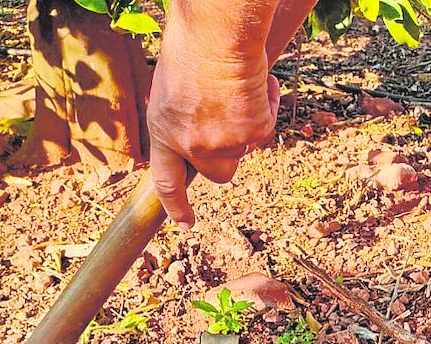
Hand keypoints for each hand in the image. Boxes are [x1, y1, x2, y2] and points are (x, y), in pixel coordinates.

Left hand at [147, 39, 280, 226]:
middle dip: (228, 158)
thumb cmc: (191, 47)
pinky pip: (266, 125)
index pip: (166, 182)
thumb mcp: (171, 87)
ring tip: (239, 85)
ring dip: (247, 122)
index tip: (185, 222)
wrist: (218, 35)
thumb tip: (202, 132)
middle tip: (233, 129)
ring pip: (245, 147)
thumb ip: (182, 118)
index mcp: (164, 132)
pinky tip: (258, 81)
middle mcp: (193, 146)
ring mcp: (225, 143)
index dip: (176, 205)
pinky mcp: (254, 132)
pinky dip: (267, 104)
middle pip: (220, 174)